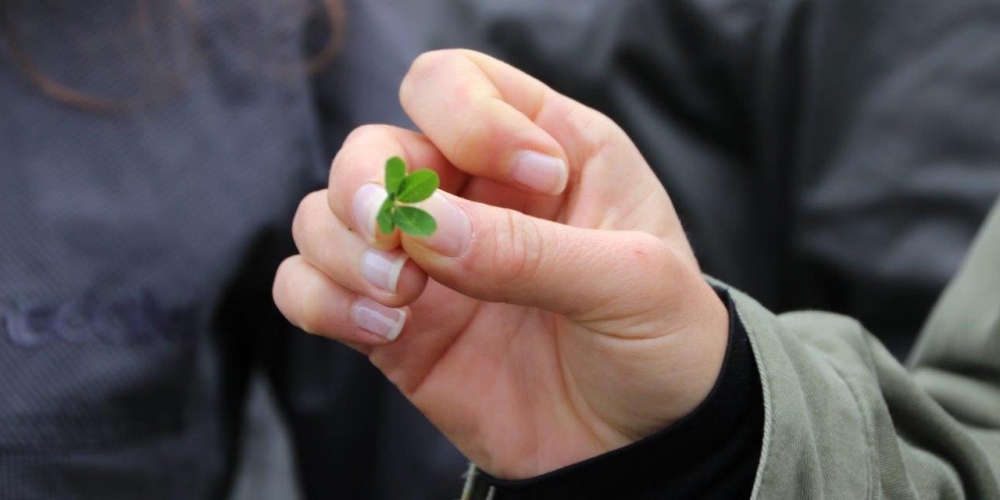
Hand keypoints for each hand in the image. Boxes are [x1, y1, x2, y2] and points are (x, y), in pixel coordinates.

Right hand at [272, 50, 728, 478]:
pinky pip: (308, 288)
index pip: (455, 83)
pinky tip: (382, 329)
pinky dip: (321, 299)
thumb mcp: (633, 283)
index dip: (469, 118)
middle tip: (404, 244)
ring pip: (325, 212)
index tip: (534, 182)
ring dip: (343, 247)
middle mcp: (472, 196)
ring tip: (403, 297)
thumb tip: (424, 226)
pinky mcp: (392, 325)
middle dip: (369, 186)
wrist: (642, 449)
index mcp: (543, 150)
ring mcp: (425, 261)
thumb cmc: (662, 344)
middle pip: (371, 144)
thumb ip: (532, 250)